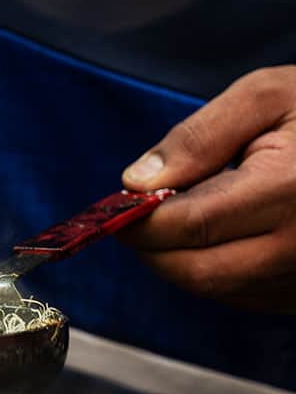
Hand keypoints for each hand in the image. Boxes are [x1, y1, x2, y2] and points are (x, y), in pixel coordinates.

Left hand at [119, 66, 295, 312]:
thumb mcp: (267, 97)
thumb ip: (198, 138)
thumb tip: (135, 183)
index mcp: (290, 190)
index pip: (188, 225)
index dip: (138, 221)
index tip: (115, 208)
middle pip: (193, 271)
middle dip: (151, 248)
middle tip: (138, 217)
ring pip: (214, 289)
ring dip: (181, 260)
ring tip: (186, 216)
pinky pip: (243, 295)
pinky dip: (215, 270)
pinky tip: (221, 234)